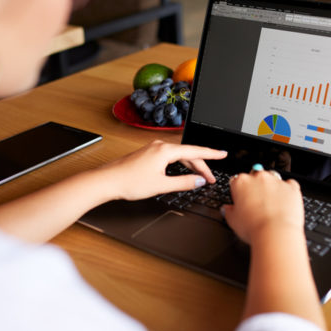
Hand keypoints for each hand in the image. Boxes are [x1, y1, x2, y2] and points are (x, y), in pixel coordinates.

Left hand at [101, 140, 226, 200]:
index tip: (223, 154)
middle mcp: (159, 146)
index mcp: (165, 150)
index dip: (211, 154)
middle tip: (211, 178)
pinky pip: (169, 156)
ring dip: (190, 165)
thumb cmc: (129, 182)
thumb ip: (183, 183)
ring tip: (199, 176)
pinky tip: (181, 171)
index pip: (195, 151)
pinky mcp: (146, 154)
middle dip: (201, 165)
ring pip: (178, 155)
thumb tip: (199, 181)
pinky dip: (179, 164)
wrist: (107, 181)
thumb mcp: (161, 185)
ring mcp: (152, 149)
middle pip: (187, 153)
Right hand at [222, 168, 303, 244]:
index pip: (237, 181)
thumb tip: (227, 209)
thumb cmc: (254, 228)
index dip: (239, 192)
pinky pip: (290, 185)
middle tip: (257, 204)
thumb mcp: (232, 221)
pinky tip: (284, 203)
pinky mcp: (291, 187)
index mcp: (241, 183)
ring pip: (273, 179)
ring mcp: (276, 181)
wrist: (276, 234)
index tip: (242, 201)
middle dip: (256, 187)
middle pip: (256, 177)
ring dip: (272, 187)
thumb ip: (228, 211)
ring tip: (272, 204)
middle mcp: (259, 178)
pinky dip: (288, 192)